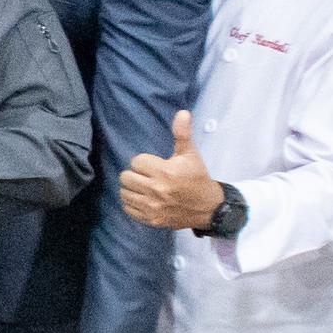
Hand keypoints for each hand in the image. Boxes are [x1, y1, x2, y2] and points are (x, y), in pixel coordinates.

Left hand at [118, 110, 223, 231]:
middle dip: (135, 174)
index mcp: (166, 172)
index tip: (155, 166)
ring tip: (143, 187)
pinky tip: (143, 199)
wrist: (208, 207)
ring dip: (131, 189)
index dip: (144, 162)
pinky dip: (132, 203)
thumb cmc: (197, 177)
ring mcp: (153, 207)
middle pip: (126, 177)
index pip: (136, 162)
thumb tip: (182, 112)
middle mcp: (157, 190)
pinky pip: (128, 209)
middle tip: (147, 176)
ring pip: (124, 193)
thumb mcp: (191, 154)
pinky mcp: (151, 220)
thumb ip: (182, 134)